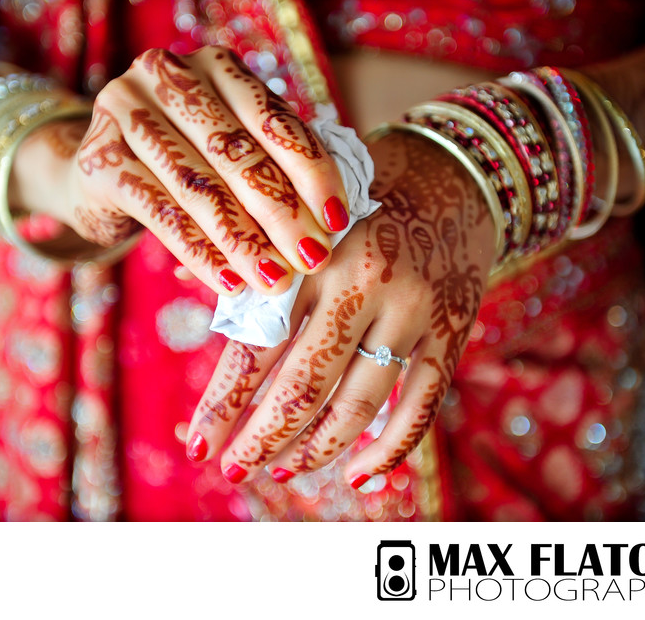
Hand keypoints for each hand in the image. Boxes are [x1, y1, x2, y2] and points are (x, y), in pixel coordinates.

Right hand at [21, 47, 348, 293]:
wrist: (106, 170)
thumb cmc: (189, 162)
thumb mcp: (234, 153)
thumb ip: (274, 172)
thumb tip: (328, 227)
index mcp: (217, 68)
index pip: (274, 120)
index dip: (311, 172)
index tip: (338, 220)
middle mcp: (169, 75)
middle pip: (236, 154)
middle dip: (281, 213)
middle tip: (312, 258)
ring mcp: (127, 110)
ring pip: (199, 187)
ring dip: (243, 241)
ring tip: (276, 280)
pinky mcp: (99, 158)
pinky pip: (160, 213)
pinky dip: (200, 254)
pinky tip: (230, 283)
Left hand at [185, 130, 496, 485]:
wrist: (456, 170)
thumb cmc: (363, 188)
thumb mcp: (301, 206)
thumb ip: (254, 251)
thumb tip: (187, 282)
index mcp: (311, 255)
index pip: (255, 347)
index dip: (223, 405)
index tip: (197, 445)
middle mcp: (362, 285)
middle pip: (304, 386)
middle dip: (262, 439)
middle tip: (234, 470)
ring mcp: (412, 311)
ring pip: (359, 403)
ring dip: (316, 449)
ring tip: (284, 471)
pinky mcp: (452, 328)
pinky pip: (422, 403)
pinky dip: (391, 447)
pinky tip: (359, 473)